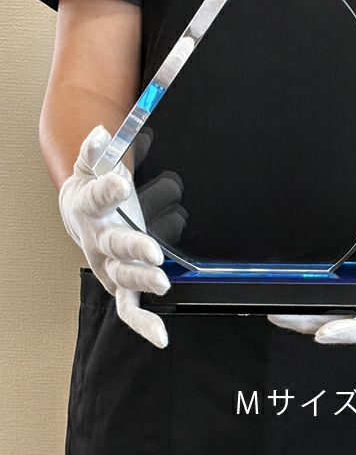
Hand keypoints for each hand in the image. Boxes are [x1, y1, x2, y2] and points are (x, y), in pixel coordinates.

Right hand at [59, 125, 174, 347]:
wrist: (81, 212)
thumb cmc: (93, 186)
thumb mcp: (92, 163)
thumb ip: (97, 150)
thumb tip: (103, 132)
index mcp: (88, 206)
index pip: (95, 197)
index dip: (107, 189)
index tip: (122, 181)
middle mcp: (97, 239)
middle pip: (113, 244)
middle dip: (133, 247)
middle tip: (153, 252)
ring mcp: (108, 264)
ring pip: (123, 277)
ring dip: (141, 280)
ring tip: (162, 282)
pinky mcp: (118, 282)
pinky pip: (128, 307)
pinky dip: (142, 323)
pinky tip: (161, 336)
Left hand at [268, 146, 355, 343]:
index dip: (349, 331)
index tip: (322, 334)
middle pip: (353, 324)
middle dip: (315, 323)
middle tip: (279, 317)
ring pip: (351, 319)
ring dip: (318, 319)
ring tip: (283, 314)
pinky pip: (354, 309)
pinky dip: (330, 310)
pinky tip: (308, 303)